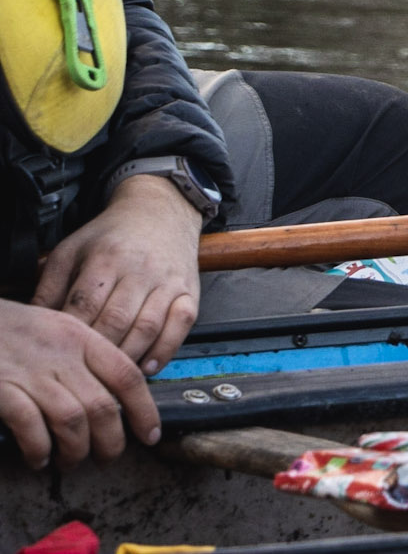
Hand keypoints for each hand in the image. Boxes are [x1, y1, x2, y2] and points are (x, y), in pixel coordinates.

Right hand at [0, 297, 159, 469]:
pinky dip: (38, 448)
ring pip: (72, 420)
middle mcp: (61, 355)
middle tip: (107, 459)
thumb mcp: (56, 329)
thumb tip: (114, 398)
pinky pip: (30, 425)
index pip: (127, 376)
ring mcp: (30, 372)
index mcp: (81, 337)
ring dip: (76, 451)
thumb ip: (85, 357)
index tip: (150, 435)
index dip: (144, 411)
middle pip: (102, 406)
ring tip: (71, 462)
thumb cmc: (11, 329)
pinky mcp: (1, 387)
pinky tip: (38, 458)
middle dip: (111, 442)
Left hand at [33, 174, 201, 374]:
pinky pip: (182, 324)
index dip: (71, 335)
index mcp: (106, 258)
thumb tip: (36, 325)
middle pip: (116, 321)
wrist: (159, 211)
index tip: (61, 355)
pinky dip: (166, 349)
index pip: (84, 305)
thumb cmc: (111, 236)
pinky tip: (148, 366)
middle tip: (83, 375)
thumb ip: (49, 287)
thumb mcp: (71, 251)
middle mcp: (140, 269)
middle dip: (98, 352)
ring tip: (111, 377)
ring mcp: (168, 281)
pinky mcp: (190, 291)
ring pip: (148, 327)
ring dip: (128, 357)